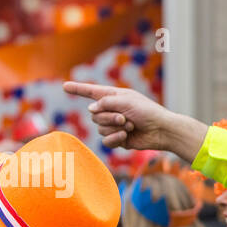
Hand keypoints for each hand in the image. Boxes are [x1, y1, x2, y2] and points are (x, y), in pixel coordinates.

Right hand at [62, 81, 208, 159]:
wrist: (162, 130)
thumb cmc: (148, 112)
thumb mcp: (125, 100)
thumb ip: (105, 102)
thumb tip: (90, 110)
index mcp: (114, 96)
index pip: (91, 92)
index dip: (78, 89)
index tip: (64, 86)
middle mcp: (112, 110)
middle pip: (95, 115)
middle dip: (108, 117)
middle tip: (125, 118)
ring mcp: (115, 125)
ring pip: (100, 128)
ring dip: (115, 127)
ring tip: (130, 126)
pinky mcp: (119, 139)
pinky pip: (106, 141)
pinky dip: (115, 138)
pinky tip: (126, 137)